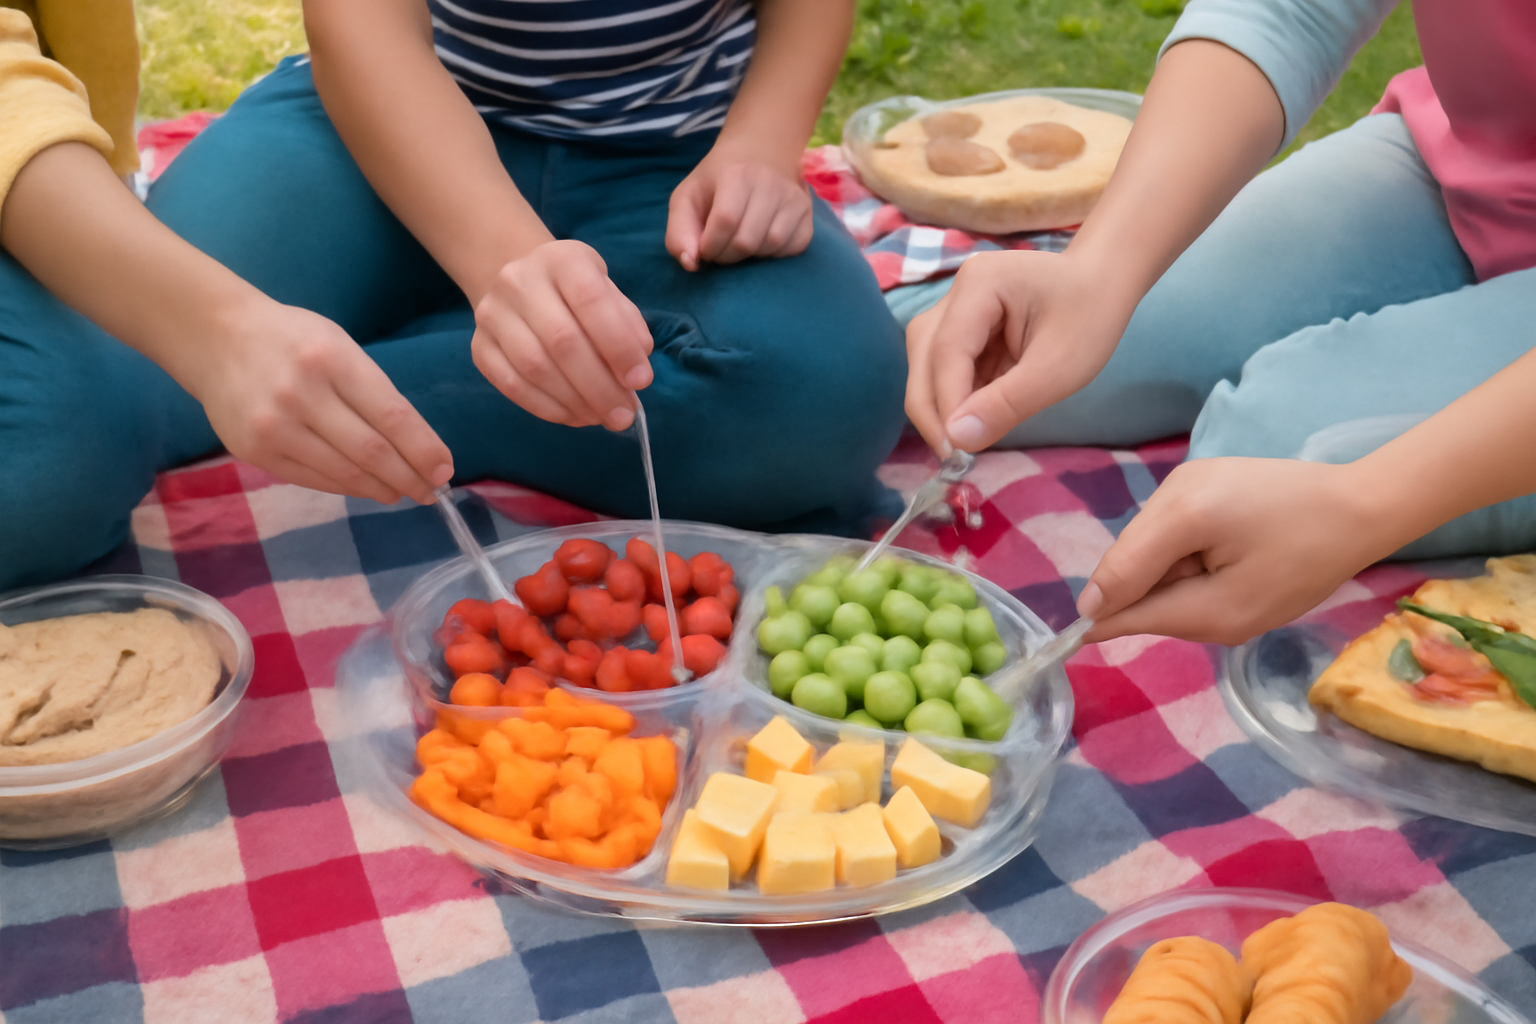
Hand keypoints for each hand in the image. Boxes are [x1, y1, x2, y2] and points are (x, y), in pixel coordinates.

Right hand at [194, 301, 452, 504]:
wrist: (216, 339)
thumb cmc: (292, 339)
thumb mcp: (340, 346)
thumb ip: (373, 391)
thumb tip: (417, 446)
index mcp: (332, 360)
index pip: (392, 416)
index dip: (423, 450)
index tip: (444, 469)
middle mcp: (302, 394)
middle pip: (371, 452)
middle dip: (409, 477)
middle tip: (430, 491)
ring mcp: (274, 426)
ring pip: (344, 472)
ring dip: (381, 488)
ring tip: (402, 493)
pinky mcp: (255, 451)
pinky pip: (314, 479)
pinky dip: (347, 487)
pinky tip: (366, 488)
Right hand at [470, 239, 654, 428]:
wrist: (523, 286)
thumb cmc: (578, 296)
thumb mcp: (610, 295)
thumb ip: (629, 328)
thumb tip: (636, 374)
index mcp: (562, 259)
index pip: (592, 302)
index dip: (619, 346)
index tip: (640, 381)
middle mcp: (519, 280)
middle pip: (562, 340)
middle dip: (599, 386)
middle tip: (623, 416)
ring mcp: (492, 313)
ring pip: (535, 367)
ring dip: (575, 402)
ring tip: (601, 418)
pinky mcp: (479, 346)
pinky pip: (511, 385)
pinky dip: (547, 408)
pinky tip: (573, 416)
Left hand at [665, 141, 812, 269]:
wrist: (760, 153)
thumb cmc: (717, 181)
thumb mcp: (687, 198)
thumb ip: (678, 232)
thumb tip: (691, 264)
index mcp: (736, 175)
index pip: (725, 221)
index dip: (710, 246)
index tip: (705, 248)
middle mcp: (770, 184)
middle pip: (747, 241)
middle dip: (727, 256)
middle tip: (721, 249)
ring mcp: (793, 198)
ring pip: (771, 246)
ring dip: (750, 256)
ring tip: (740, 243)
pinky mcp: (808, 214)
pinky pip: (793, 248)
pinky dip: (774, 254)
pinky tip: (761, 242)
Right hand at [905, 249, 1135, 454]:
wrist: (1104, 282)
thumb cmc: (1091, 316)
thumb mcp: (1059, 368)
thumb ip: (1008, 403)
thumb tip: (958, 439)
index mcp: (980, 284)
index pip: (946, 350)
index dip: (947, 402)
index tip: (957, 449)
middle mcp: (957, 291)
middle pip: (923, 355)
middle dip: (932, 408)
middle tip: (952, 456)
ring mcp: (955, 308)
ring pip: (926, 362)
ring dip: (939, 404)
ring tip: (961, 441)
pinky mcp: (962, 327)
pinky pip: (945, 366)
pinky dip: (955, 397)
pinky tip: (973, 419)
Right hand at [1078, 458, 1399, 645]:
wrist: (1361, 506)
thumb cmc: (1305, 563)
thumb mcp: (1233, 608)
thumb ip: (1159, 615)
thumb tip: (1097, 618)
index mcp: (1180, 512)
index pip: (1119, 572)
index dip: (1102, 610)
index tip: (1079, 643)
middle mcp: (1171, 486)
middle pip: (1131, 557)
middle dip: (1154, 591)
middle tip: (1212, 605)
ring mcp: (1184, 478)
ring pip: (1149, 545)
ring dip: (1173, 574)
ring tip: (1230, 578)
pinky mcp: (1199, 479)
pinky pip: (1170, 531)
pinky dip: (1187, 556)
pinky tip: (1230, 558)